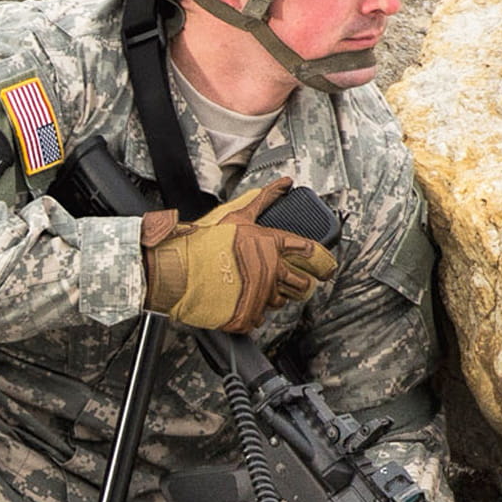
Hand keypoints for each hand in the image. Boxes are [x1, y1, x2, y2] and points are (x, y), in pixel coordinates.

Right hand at [141, 177, 337, 332]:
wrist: (176, 269)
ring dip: (273, 296)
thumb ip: (262, 200)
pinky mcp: (246, 314)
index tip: (326, 265)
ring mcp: (258, 295)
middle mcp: (269, 270)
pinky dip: (252, 311)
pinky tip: (241, 301)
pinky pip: (259, 318)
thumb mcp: (235, 214)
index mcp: (269, 244)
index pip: (307, 250)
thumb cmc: (203, 241)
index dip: (320, 258)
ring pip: (281, 301)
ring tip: (256, 288)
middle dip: (301, 283)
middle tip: (295, 282)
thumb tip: (284, 183)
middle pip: (301, 282)